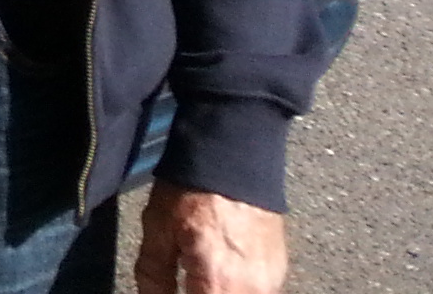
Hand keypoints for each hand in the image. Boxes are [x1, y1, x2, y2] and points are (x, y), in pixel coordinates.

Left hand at [134, 184, 286, 292]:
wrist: (235, 152)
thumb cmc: (194, 186)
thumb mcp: (157, 228)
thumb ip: (153, 276)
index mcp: (220, 283)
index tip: (167, 292)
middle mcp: (253, 289)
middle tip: (182, 283)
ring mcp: (271, 281)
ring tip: (197, 280)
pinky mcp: (279, 270)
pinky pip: (253, 292)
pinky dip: (233, 290)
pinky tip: (215, 276)